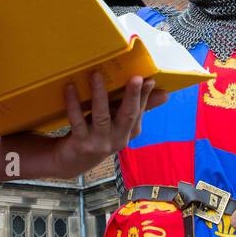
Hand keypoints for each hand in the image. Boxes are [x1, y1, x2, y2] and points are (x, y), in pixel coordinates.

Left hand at [48, 73, 166, 177]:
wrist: (72, 162)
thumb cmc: (98, 134)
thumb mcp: (118, 122)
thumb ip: (138, 107)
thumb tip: (165, 94)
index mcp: (128, 132)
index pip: (139, 111)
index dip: (144, 95)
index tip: (149, 79)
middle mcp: (117, 139)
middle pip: (128, 115)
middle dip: (133, 96)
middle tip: (137, 78)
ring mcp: (99, 143)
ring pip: (101, 116)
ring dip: (99, 94)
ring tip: (96, 74)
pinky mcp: (81, 144)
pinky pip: (77, 120)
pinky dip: (73, 103)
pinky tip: (70, 87)